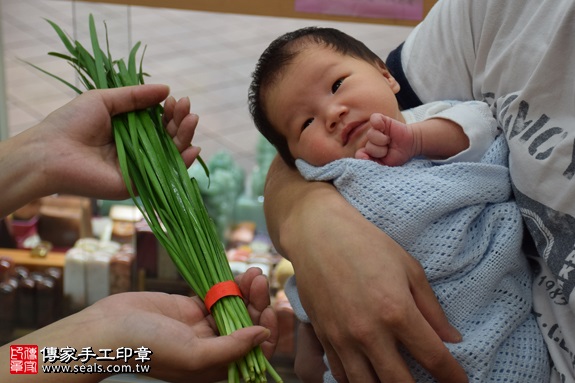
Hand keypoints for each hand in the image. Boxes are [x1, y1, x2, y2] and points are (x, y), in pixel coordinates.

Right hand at [0, 267, 276, 382]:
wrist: (108, 330)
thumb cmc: (149, 349)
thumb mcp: (195, 355)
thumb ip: (231, 347)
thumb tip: (264, 336)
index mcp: (216, 366)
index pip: (252, 351)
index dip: (265, 332)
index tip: (269, 311)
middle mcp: (212, 347)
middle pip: (246, 325)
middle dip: (258, 304)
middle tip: (261, 283)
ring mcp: (202, 325)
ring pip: (235, 307)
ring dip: (247, 291)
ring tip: (255, 273)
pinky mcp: (191, 306)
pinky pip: (218, 294)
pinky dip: (231, 285)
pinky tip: (242, 274)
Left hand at [37, 84, 199, 199]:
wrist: (51, 153)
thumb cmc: (71, 123)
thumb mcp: (104, 100)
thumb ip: (135, 96)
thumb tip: (166, 88)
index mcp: (128, 131)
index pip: (158, 122)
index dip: (170, 112)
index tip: (176, 100)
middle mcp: (137, 150)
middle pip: (168, 137)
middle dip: (180, 122)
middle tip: (187, 107)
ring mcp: (139, 168)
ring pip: (171, 154)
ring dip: (185, 137)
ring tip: (192, 119)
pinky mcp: (138, 184)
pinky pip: (165, 175)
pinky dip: (183, 163)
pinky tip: (193, 148)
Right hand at [263, 157, 466, 382]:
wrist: (317, 234)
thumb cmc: (366, 244)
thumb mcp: (408, 268)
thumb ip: (431, 308)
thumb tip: (451, 338)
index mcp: (396, 310)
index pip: (433, 357)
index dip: (452, 376)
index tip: (459, 381)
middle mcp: (369, 331)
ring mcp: (342, 337)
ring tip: (399, 382)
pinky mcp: (323, 336)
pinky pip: (341, 374)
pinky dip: (358, 381)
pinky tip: (370, 375)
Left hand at [355, 113, 418, 165]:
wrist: (411, 144)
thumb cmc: (398, 154)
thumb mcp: (386, 164)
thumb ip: (373, 162)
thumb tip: (362, 156)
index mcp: (370, 151)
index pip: (359, 154)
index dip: (364, 156)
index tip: (371, 159)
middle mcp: (371, 140)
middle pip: (368, 146)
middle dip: (380, 150)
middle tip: (388, 149)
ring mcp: (375, 129)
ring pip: (371, 134)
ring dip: (382, 140)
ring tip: (389, 141)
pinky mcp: (381, 120)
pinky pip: (374, 119)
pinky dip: (378, 123)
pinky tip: (384, 128)